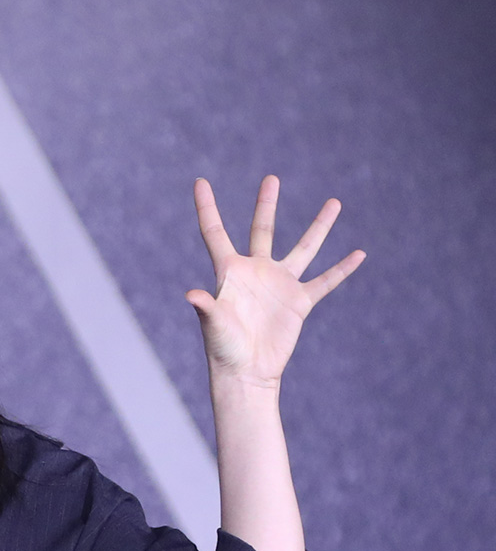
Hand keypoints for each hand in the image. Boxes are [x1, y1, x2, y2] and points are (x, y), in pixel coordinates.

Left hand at [186, 176, 365, 388]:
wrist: (246, 372)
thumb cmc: (223, 349)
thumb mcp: (213, 325)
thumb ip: (206, 307)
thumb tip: (190, 295)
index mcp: (229, 271)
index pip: (214, 231)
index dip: (206, 207)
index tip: (199, 181)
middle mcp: (255, 271)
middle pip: (261, 229)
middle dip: (266, 204)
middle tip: (271, 178)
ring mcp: (279, 284)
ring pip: (303, 248)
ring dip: (319, 227)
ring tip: (335, 202)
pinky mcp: (299, 302)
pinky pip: (325, 281)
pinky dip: (342, 269)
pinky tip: (359, 254)